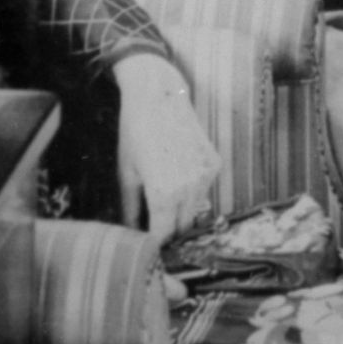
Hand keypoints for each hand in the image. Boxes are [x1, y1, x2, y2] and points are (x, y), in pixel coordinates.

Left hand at [114, 58, 221, 238]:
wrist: (159, 96)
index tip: (145, 247)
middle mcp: (191, 187)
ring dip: (180, 212)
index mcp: (165, 193)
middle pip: (181, 227)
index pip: (163, 235)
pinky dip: (191, 192)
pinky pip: (204, 190)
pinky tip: (177, 176)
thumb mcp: (127, 174)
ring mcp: (207, 175)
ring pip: (194, 209)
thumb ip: (132, 210)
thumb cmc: (135, 134)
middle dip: (167, 231)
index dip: (153, 244)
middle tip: (151, 228)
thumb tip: (132, 234)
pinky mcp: (215, 163)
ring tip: (161, 201)